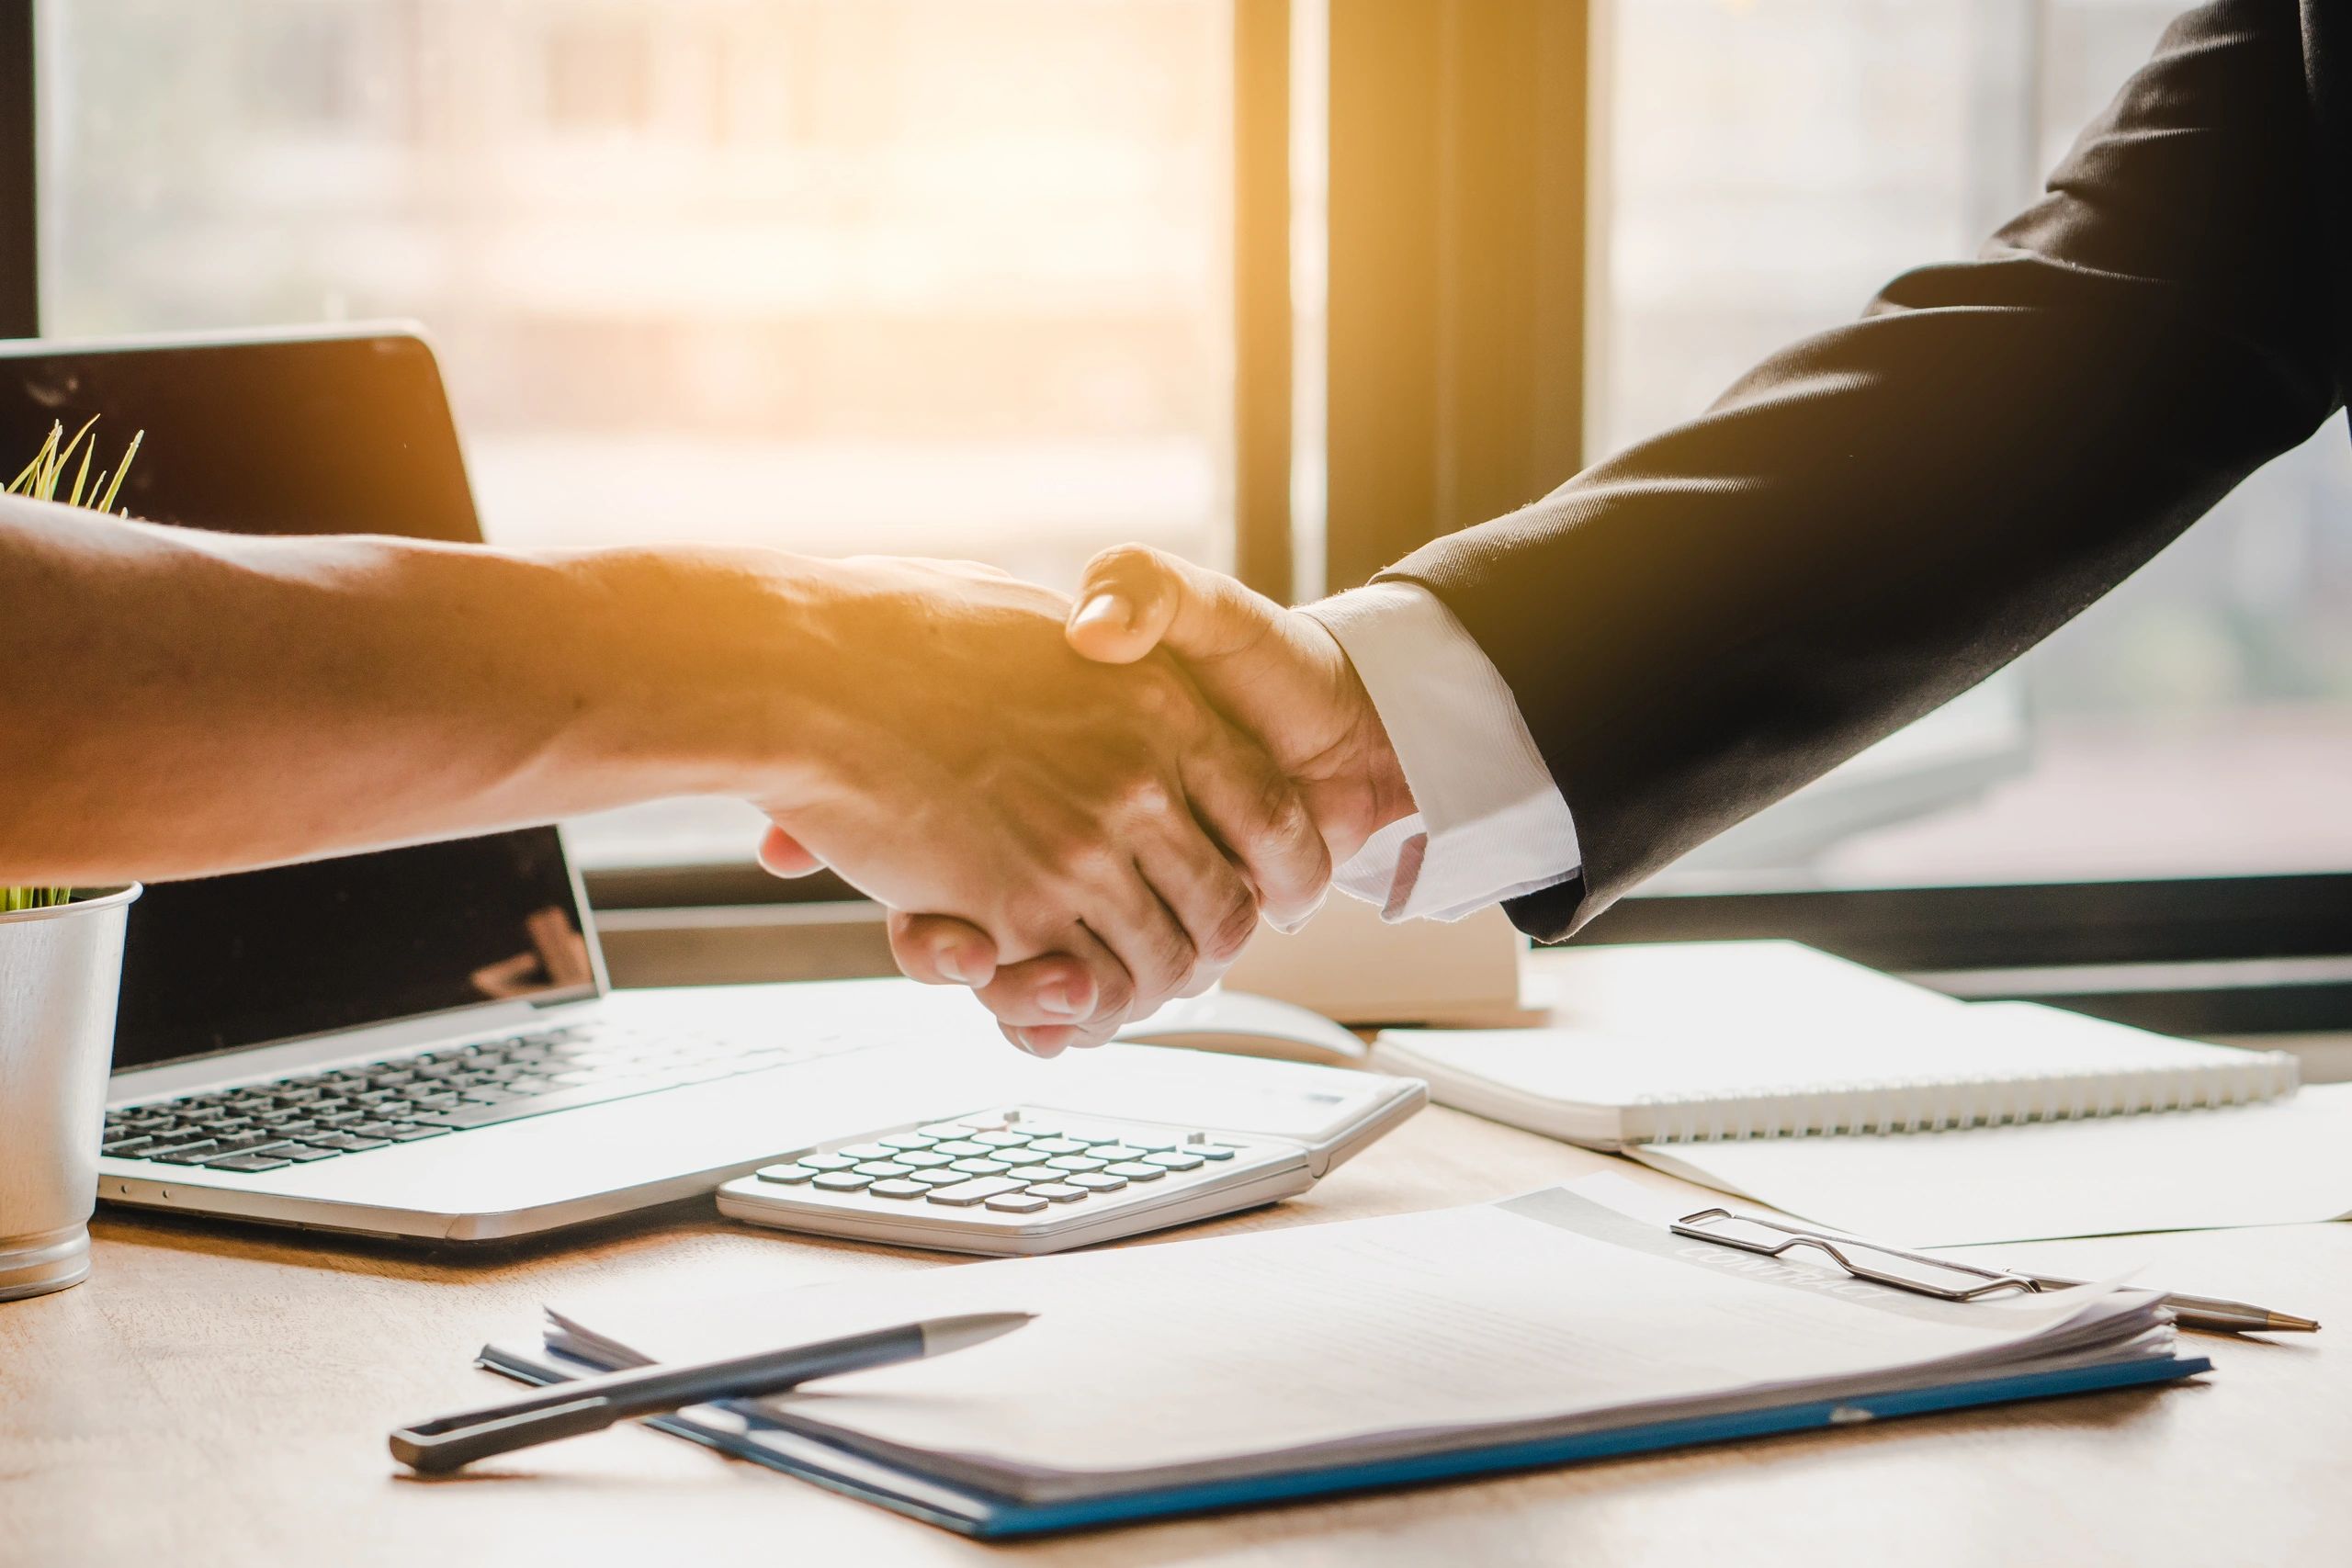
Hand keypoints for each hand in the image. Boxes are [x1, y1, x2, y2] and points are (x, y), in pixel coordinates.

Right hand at [748, 555, 1329, 1048]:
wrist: (809, 666)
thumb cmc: (902, 628)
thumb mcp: (1044, 614)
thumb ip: (1100, 643)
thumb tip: (1111, 646)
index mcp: (1164, 704)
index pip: (1274, 816)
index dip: (1280, 870)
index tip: (1268, 894)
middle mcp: (1142, 782)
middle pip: (1228, 911)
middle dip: (1208, 950)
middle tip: (1183, 961)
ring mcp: (1083, 852)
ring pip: (1163, 966)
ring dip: (1142, 990)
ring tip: (1110, 986)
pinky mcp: (1017, 910)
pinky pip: (1083, 991)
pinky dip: (1075, 1010)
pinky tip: (1053, 997)